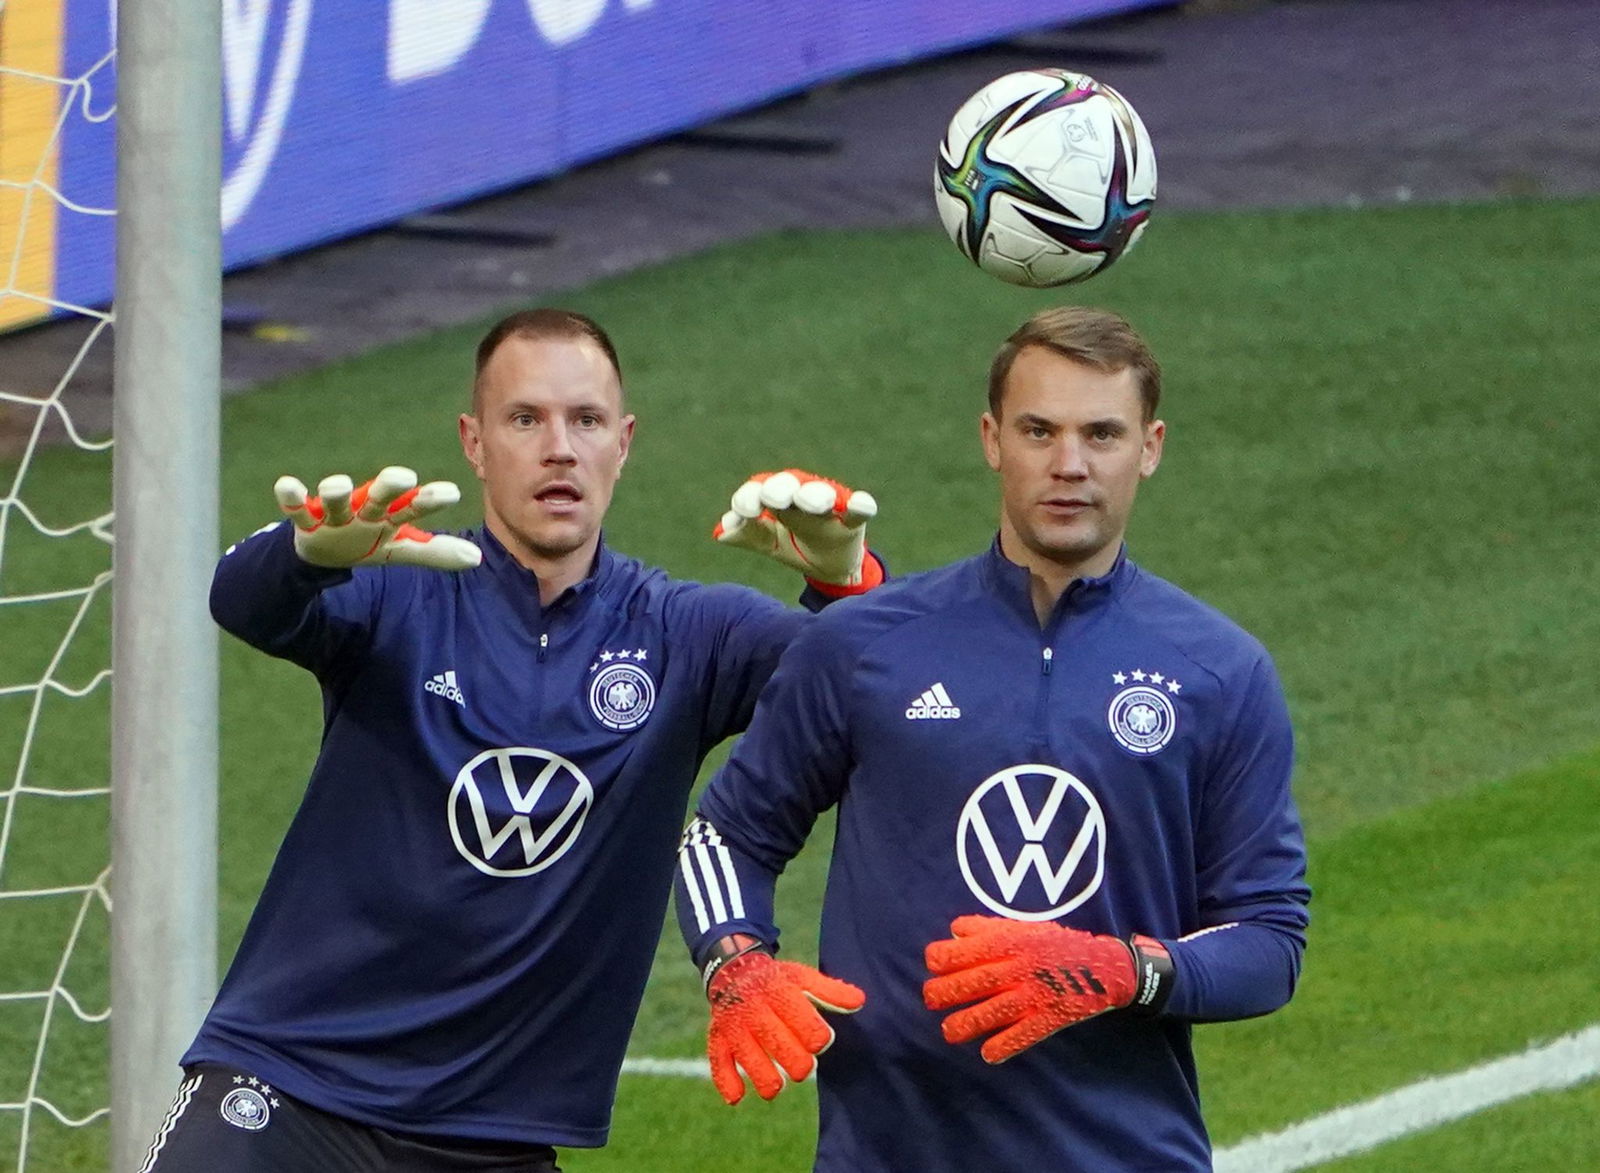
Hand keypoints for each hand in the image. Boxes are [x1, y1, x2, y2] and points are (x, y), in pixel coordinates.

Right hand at [275, 465, 481, 570]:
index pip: (414, 506)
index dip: (430, 500)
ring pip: (335, 498)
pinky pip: (296, 508)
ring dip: (334, 490)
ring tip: (337, 484)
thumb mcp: (401, 548)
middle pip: (378, 496)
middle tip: (404, 476)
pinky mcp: (305, 521)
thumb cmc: (368, 540)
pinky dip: (290, 497)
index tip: (452, 494)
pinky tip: (286, 485)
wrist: (323, 550)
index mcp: (389, 515)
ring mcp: (334, 513)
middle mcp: (364, 509)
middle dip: (389, 486)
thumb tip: (477, 559)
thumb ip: (435, 553)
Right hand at [706, 948, 865, 1103]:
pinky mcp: (717, 1040)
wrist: (734, 971)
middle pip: (782, 1048)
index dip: (818, 1039)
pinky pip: (719, 1065)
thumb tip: (860, 1002)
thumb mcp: (803, 978)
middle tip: (802, 1066)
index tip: (818, 1040)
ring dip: (768, 1081)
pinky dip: (728, 1084)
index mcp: (779, 993)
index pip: (807, 1027)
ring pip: (752, 1062)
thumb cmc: (777, 981)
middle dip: (798, 1065)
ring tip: (777, 1083)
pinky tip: (739, 1096)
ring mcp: (734, 1027)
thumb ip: (831, 991)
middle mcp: (755, 1010)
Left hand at [713, 469, 880, 592]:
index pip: (758, 491)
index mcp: (776, 499)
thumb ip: (748, 535)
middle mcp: (801, 496)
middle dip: (780, 490)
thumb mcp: (768, 544)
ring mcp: (829, 507)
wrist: (827, 568)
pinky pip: (859, 509)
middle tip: (774, 501)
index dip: (750, 499)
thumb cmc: (793, 545)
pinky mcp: (853, 521)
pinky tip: (861, 504)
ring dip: (816, 497)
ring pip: (821, 494)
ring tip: (816, 504)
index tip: (745, 512)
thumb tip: (720, 533)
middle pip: (788, 484)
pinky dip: (861, 505)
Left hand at [923, 915, 1139, 1063]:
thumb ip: (986, 928)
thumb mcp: (1022, 927)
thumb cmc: (1055, 944)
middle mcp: (1020, 967)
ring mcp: (1035, 994)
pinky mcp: (1051, 1017)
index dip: (941, 958)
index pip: (964, 950)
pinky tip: (987, 1054)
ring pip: (992, 1011)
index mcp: (1010, 941)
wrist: (1104, 966)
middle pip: (972, 982)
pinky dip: (1004, 1046)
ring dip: (965, 1023)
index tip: (934, 966)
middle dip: (943, 993)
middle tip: (930, 1000)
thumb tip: (953, 933)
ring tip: (949, 1031)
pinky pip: (1024, 1034)